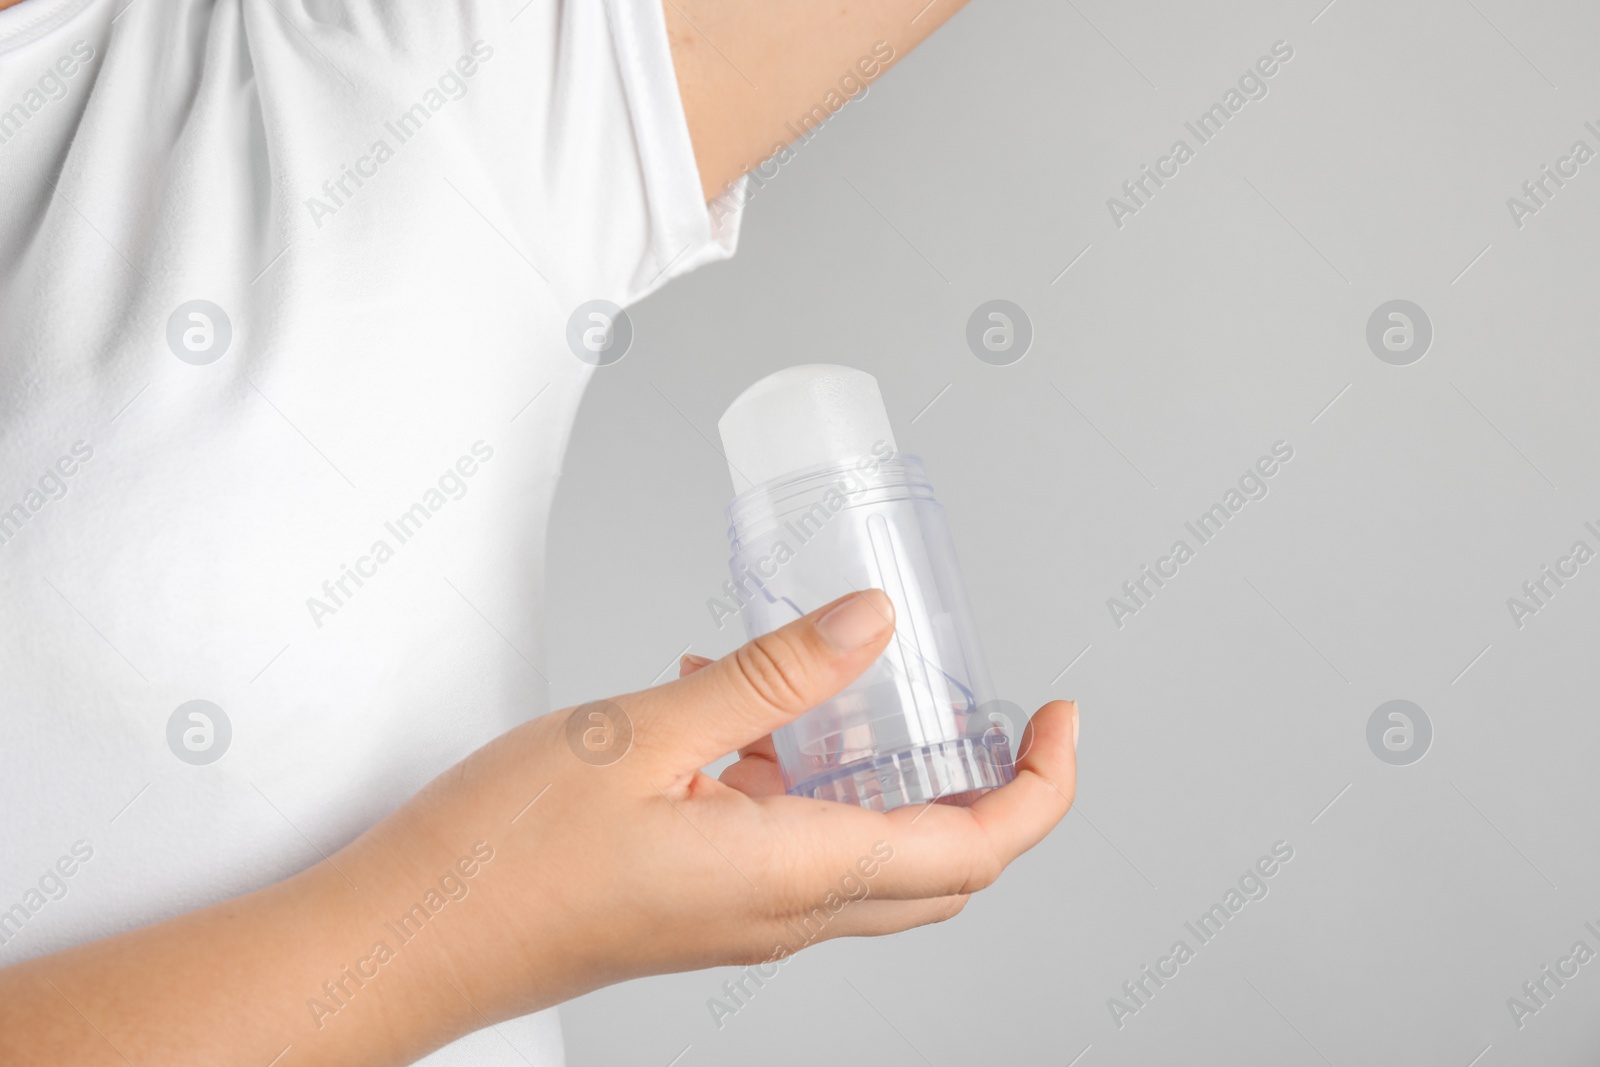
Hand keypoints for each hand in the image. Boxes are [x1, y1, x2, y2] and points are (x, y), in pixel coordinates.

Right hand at [0, 589, 1075, 1066]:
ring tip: (859, 686)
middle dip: (993, 793)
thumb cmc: (502, 855)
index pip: (975, 849)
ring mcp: (740, 916)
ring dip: (895, 781)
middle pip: (943, 868)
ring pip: (871, 858)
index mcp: (795, 874)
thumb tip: (871, 626)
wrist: (405, 940)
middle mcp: (784, 912)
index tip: (1059, 714)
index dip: (1041, 785)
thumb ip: (769, 676)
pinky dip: (805, 781)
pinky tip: (739, 710)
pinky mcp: (698, 904)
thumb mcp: (644, 731)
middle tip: (995, 711)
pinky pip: (792, 849)